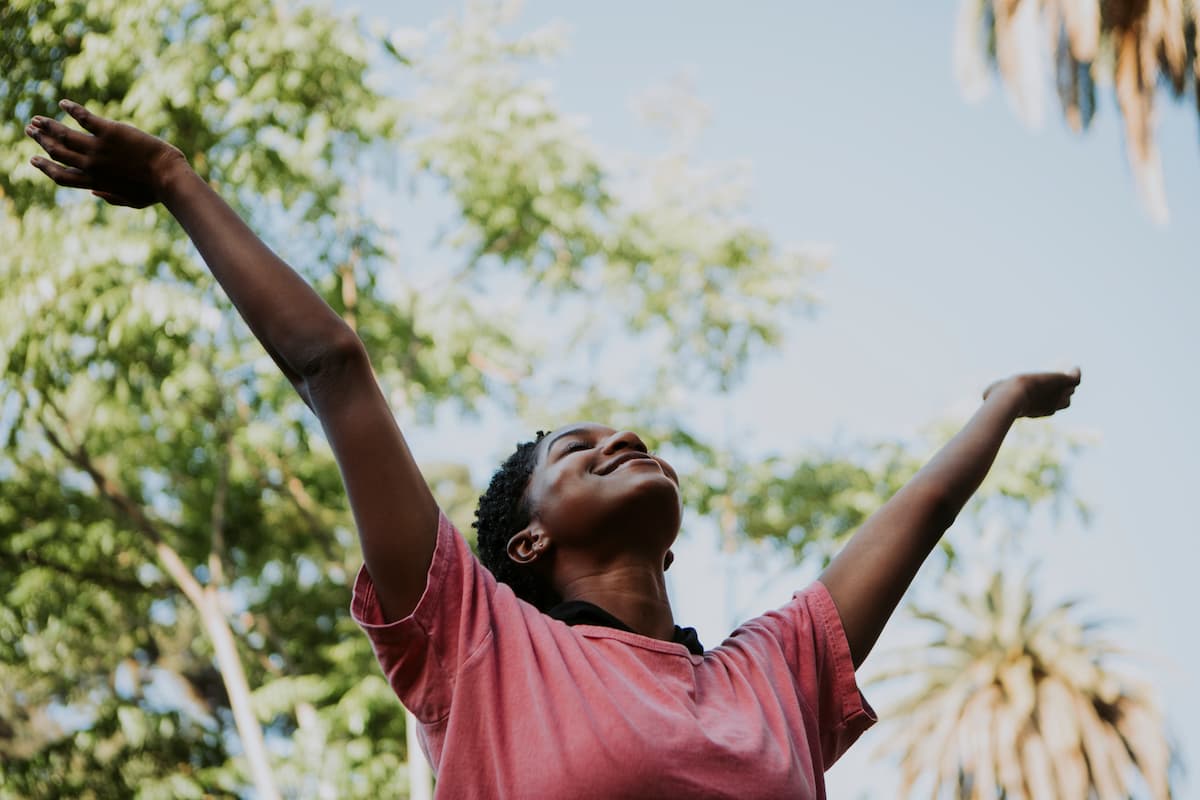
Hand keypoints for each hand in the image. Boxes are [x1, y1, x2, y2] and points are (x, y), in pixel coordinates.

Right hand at [25, 99, 186, 207]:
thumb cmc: (154, 191)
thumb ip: (110, 198)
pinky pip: (83, 117)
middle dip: (41, 141)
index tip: (33, 160)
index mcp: (95, 183)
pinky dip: (71, 109)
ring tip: (37, 119)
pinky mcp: (109, 132)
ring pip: (63, 135)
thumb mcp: (131, 201)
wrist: (168, 177)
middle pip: (57, 152)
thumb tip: (94, 193)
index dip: (45, 168)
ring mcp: (98, 149)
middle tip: (30, 130)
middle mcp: (91, 166)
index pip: (61, 176)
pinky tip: (63, 102)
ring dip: (47, 125)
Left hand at [983, 367, 1080, 417]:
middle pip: (1065, 402)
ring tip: (1065, 376)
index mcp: (1036, 411)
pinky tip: (1075, 367)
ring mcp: (1057, 395)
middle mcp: (1050, 406)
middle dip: (1062, 395)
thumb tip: (985, 395)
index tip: (1041, 393)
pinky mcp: (1061, 382)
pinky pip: (1076, 379)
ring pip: (1070, 391)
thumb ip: (990, 395)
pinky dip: (1076, 374)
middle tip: (1057, 386)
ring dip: (1068, 384)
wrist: (1013, 394)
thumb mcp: (991, 395)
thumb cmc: (1000, 397)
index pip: (1050, 408)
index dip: (1048, 401)